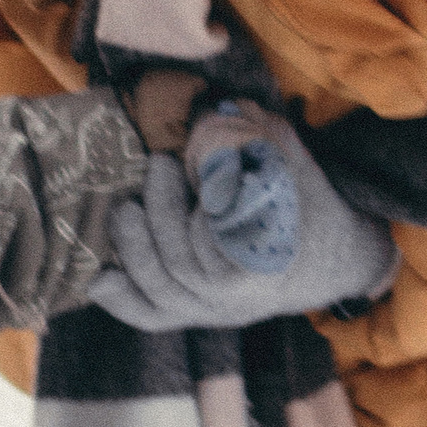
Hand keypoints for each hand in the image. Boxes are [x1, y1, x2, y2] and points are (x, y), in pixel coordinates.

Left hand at [86, 110, 397, 332]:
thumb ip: (257, 137)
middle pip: (182, 268)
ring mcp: (214, 312)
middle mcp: (239, 302)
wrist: (328, 260)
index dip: (203, 203)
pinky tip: (99, 278)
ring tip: (124, 209)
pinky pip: (153, 317)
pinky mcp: (195, 313)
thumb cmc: (305, 204)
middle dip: (162, 217)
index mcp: (268, 265)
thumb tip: (210, 109)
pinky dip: (122, 301)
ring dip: (135, 250)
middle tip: (157, 167)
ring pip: (162, 295)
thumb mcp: (289, 164)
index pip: (222, 243)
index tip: (192, 162)